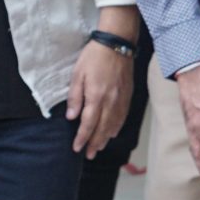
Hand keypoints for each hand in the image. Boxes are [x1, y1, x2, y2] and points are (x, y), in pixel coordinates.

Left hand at [65, 41, 133, 159]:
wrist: (117, 45)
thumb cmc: (93, 57)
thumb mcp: (77, 74)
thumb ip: (75, 97)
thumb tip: (71, 117)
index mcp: (96, 97)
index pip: (88, 124)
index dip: (82, 138)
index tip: (77, 148)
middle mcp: (111, 102)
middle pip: (103, 129)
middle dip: (94, 143)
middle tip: (88, 155)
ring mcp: (121, 99)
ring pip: (114, 125)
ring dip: (106, 138)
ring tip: (98, 147)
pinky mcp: (128, 95)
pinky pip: (123, 116)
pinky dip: (117, 127)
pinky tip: (112, 132)